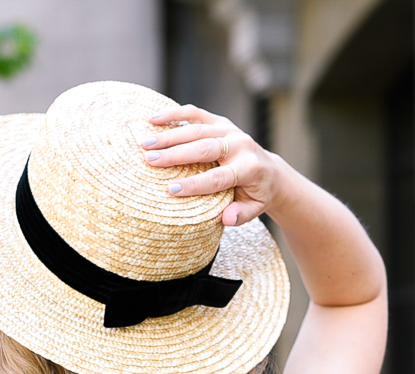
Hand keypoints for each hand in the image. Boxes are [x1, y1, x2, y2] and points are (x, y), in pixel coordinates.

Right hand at [143, 105, 281, 226]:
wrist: (268, 170)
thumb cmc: (255, 194)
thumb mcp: (253, 209)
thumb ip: (241, 215)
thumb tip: (227, 218)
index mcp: (249, 168)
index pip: (218, 178)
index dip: (194, 185)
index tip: (171, 191)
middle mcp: (240, 144)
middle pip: (204, 148)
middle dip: (175, 154)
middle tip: (150, 160)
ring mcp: (230, 129)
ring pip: (197, 129)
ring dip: (169, 136)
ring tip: (145, 144)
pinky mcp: (221, 121)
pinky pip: (196, 114)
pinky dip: (174, 115)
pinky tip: (153, 120)